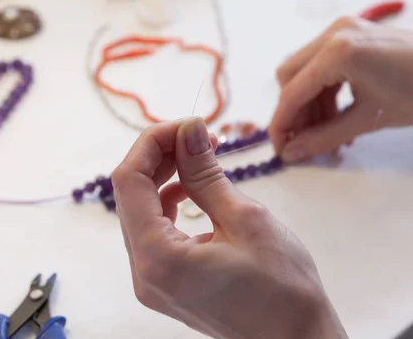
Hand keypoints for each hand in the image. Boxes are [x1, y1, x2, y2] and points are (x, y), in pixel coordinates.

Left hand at [112, 117, 346, 338]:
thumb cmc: (283, 287)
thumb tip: (188, 130)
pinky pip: (155, 232)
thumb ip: (206, 173)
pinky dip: (170, 203)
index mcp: (158, 258)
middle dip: (159, 157)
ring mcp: (154, 282)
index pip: (128, 182)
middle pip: (130, 196)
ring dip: (165, 177)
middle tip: (197, 135)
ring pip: (142, 212)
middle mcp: (144, 274)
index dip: (152, 143)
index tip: (188, 125)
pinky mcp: (168, 283)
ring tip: (201, 156)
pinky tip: (195, 190)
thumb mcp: (246, 219)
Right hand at [269, 15, 412, 161]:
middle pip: (291, 77)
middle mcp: (333, 33)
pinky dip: (324, 93)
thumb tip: (292, 153)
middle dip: (294, 113)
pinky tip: (336, 118)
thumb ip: (324, 137)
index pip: (293, 92)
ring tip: (325, 137)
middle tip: (304, 143)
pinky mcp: (351, 35)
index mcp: (338, 52)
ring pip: (305, 72)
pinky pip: (322, 66)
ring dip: (310, 105)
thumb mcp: (369, 120)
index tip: (280, 150)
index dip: (283, 125)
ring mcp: (341, 31)